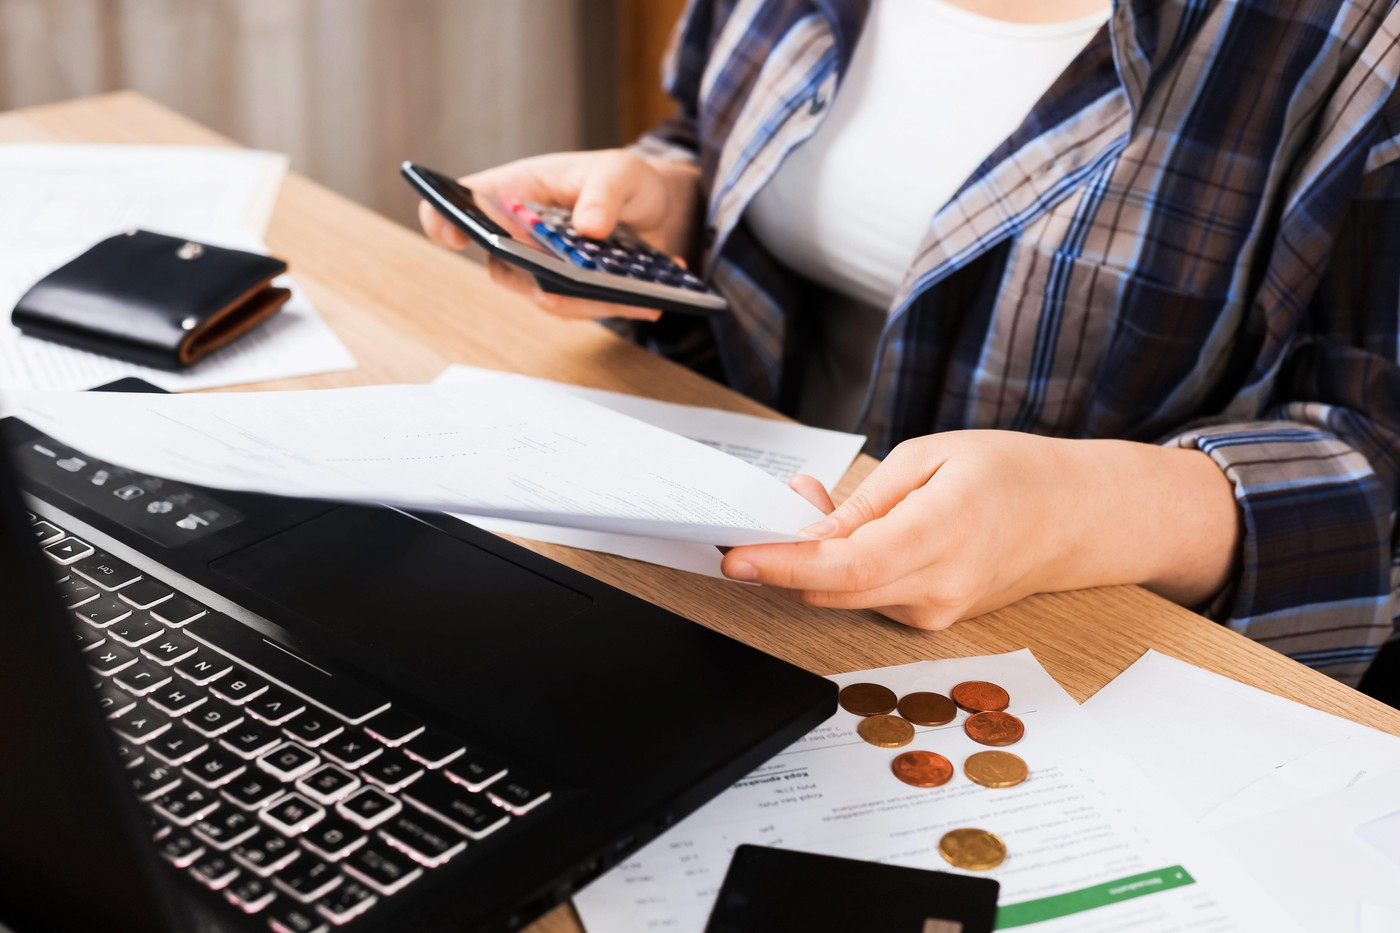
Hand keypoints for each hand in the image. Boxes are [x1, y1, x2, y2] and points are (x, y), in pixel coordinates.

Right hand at [417, 149, 701, 321]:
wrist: (657, 208)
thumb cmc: (623, 180)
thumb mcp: (620, 171)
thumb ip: (603, 192)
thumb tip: (588, 227)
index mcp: (517, 190)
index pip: (466, 202)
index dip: (446, 219)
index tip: (452, 235)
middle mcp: (519, 233)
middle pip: (504, 266)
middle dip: (541, 279)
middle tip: (575, 284)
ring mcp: (541, 266)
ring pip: (545, 298)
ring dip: (589, 302)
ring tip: (638, 296)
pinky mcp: (568, 292)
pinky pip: (578, 310)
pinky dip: (613, 308)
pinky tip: (648, 301)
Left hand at [720, 431, 1240, 629]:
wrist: (1077, 518)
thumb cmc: (1012, 474)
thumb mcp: (930, 459)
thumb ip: (864, 504)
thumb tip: (808, 534)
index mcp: (940, 534)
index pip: (844, 566)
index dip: (782, 565)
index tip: (736, 558)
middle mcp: (936, 588)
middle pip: (831, 590)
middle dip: (782, 557)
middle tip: (760, 511)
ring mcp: (935, 612)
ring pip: (843, 596)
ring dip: (812, 558)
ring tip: (813, 504)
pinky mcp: (932, 620)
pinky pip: (866, 598)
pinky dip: (841, 569)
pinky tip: (845, 532)